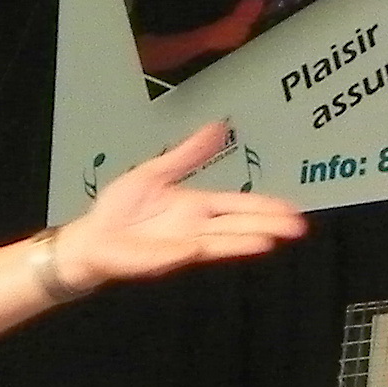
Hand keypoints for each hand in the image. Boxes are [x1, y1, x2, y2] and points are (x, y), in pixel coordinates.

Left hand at [51, 121, 306, 289]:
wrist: (92, 237)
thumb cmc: (121, 209)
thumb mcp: (157, 170)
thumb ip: (189, 153)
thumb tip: (218, 127)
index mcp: (196, 207)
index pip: (237, 206)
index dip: (264, 207)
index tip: (292, 210)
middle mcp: (194, 229)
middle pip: (236, 226)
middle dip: (266, 226)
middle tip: (296, 228)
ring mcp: (178, 246)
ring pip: (216, 244)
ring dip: (240, 243)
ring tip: (268, 242)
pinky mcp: (156, 259)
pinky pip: (173, 254)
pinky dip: (186, 251)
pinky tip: (201, 247)